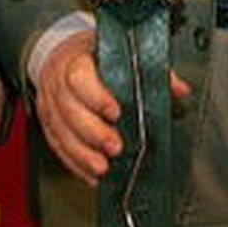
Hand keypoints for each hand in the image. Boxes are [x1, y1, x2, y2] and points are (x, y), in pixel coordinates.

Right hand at [34, 30, 191, 184]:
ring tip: (103, 168)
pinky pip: (57, 146)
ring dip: (82, 154)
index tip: (116, 113)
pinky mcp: (47, 124)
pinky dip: (75, 163)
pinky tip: (91, 174)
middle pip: (69, 109)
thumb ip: (149, 69)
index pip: (78, 76)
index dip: (96, 96)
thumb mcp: (119, 52)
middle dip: (92, 132)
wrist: (61, 53)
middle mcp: (56, 81)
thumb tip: (179, 90)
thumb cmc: (94, 54)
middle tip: (115, 147)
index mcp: (75, 58)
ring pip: (60, 132)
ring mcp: (48, 103)